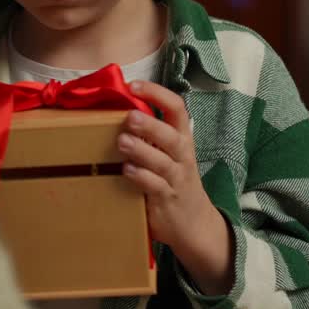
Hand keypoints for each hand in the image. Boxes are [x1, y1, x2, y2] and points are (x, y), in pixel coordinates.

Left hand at [118, 80, 233, 295]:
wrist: (194, 224)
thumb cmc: (173, 180)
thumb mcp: (167, 154)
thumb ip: (148, 135)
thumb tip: (114, 110)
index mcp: (181, 139)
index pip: (176, 109)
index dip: (157, 94)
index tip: (134, 84)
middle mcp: (182, 156)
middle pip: (172, 136)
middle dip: (151, 125)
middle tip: (129, 116)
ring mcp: (176, 179)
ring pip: (163, 162)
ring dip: (142, 150)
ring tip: (122, 141)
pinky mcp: (167, 199)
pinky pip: (156, 187)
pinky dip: (142, 178)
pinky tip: (127, 171)